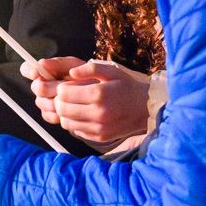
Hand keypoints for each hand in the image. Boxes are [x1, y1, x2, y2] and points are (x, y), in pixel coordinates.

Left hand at [26, 57, 151, 141]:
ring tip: (74, 105)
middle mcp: (98, 113)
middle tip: (67, 96)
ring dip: (65, 113)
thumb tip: (71, 72)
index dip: (61, 88)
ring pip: (66, 122)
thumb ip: (89, 68)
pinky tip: (83, 115)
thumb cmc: (126, 87)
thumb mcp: (111, 71)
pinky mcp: (99, 137)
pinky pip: (76, 131)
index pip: (63, 93)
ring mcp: (98, 127)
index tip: (67, 86)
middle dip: (60, 101)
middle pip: (62, 109)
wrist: (145, 109)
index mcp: (99, 94)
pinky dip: (74, 123)